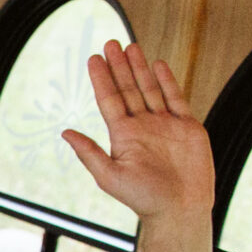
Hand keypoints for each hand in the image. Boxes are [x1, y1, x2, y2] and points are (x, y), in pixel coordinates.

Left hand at [64, 42, 214, 229]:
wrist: (180, 208)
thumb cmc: (143, 198)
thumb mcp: (110, 176)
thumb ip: (89, 153)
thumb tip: (64, 133)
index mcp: (122, 136)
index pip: (109, 100)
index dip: (101, 79)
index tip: (93, 58)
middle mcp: (142, 126)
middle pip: (128, 89)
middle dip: (119, 66)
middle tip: (110, 42)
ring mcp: (164, 124)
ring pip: (149, 88)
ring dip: (139, 68)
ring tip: (130, 46)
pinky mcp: (186, 126)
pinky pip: (175, 97)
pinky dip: (166, 81)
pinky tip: (157, 64)